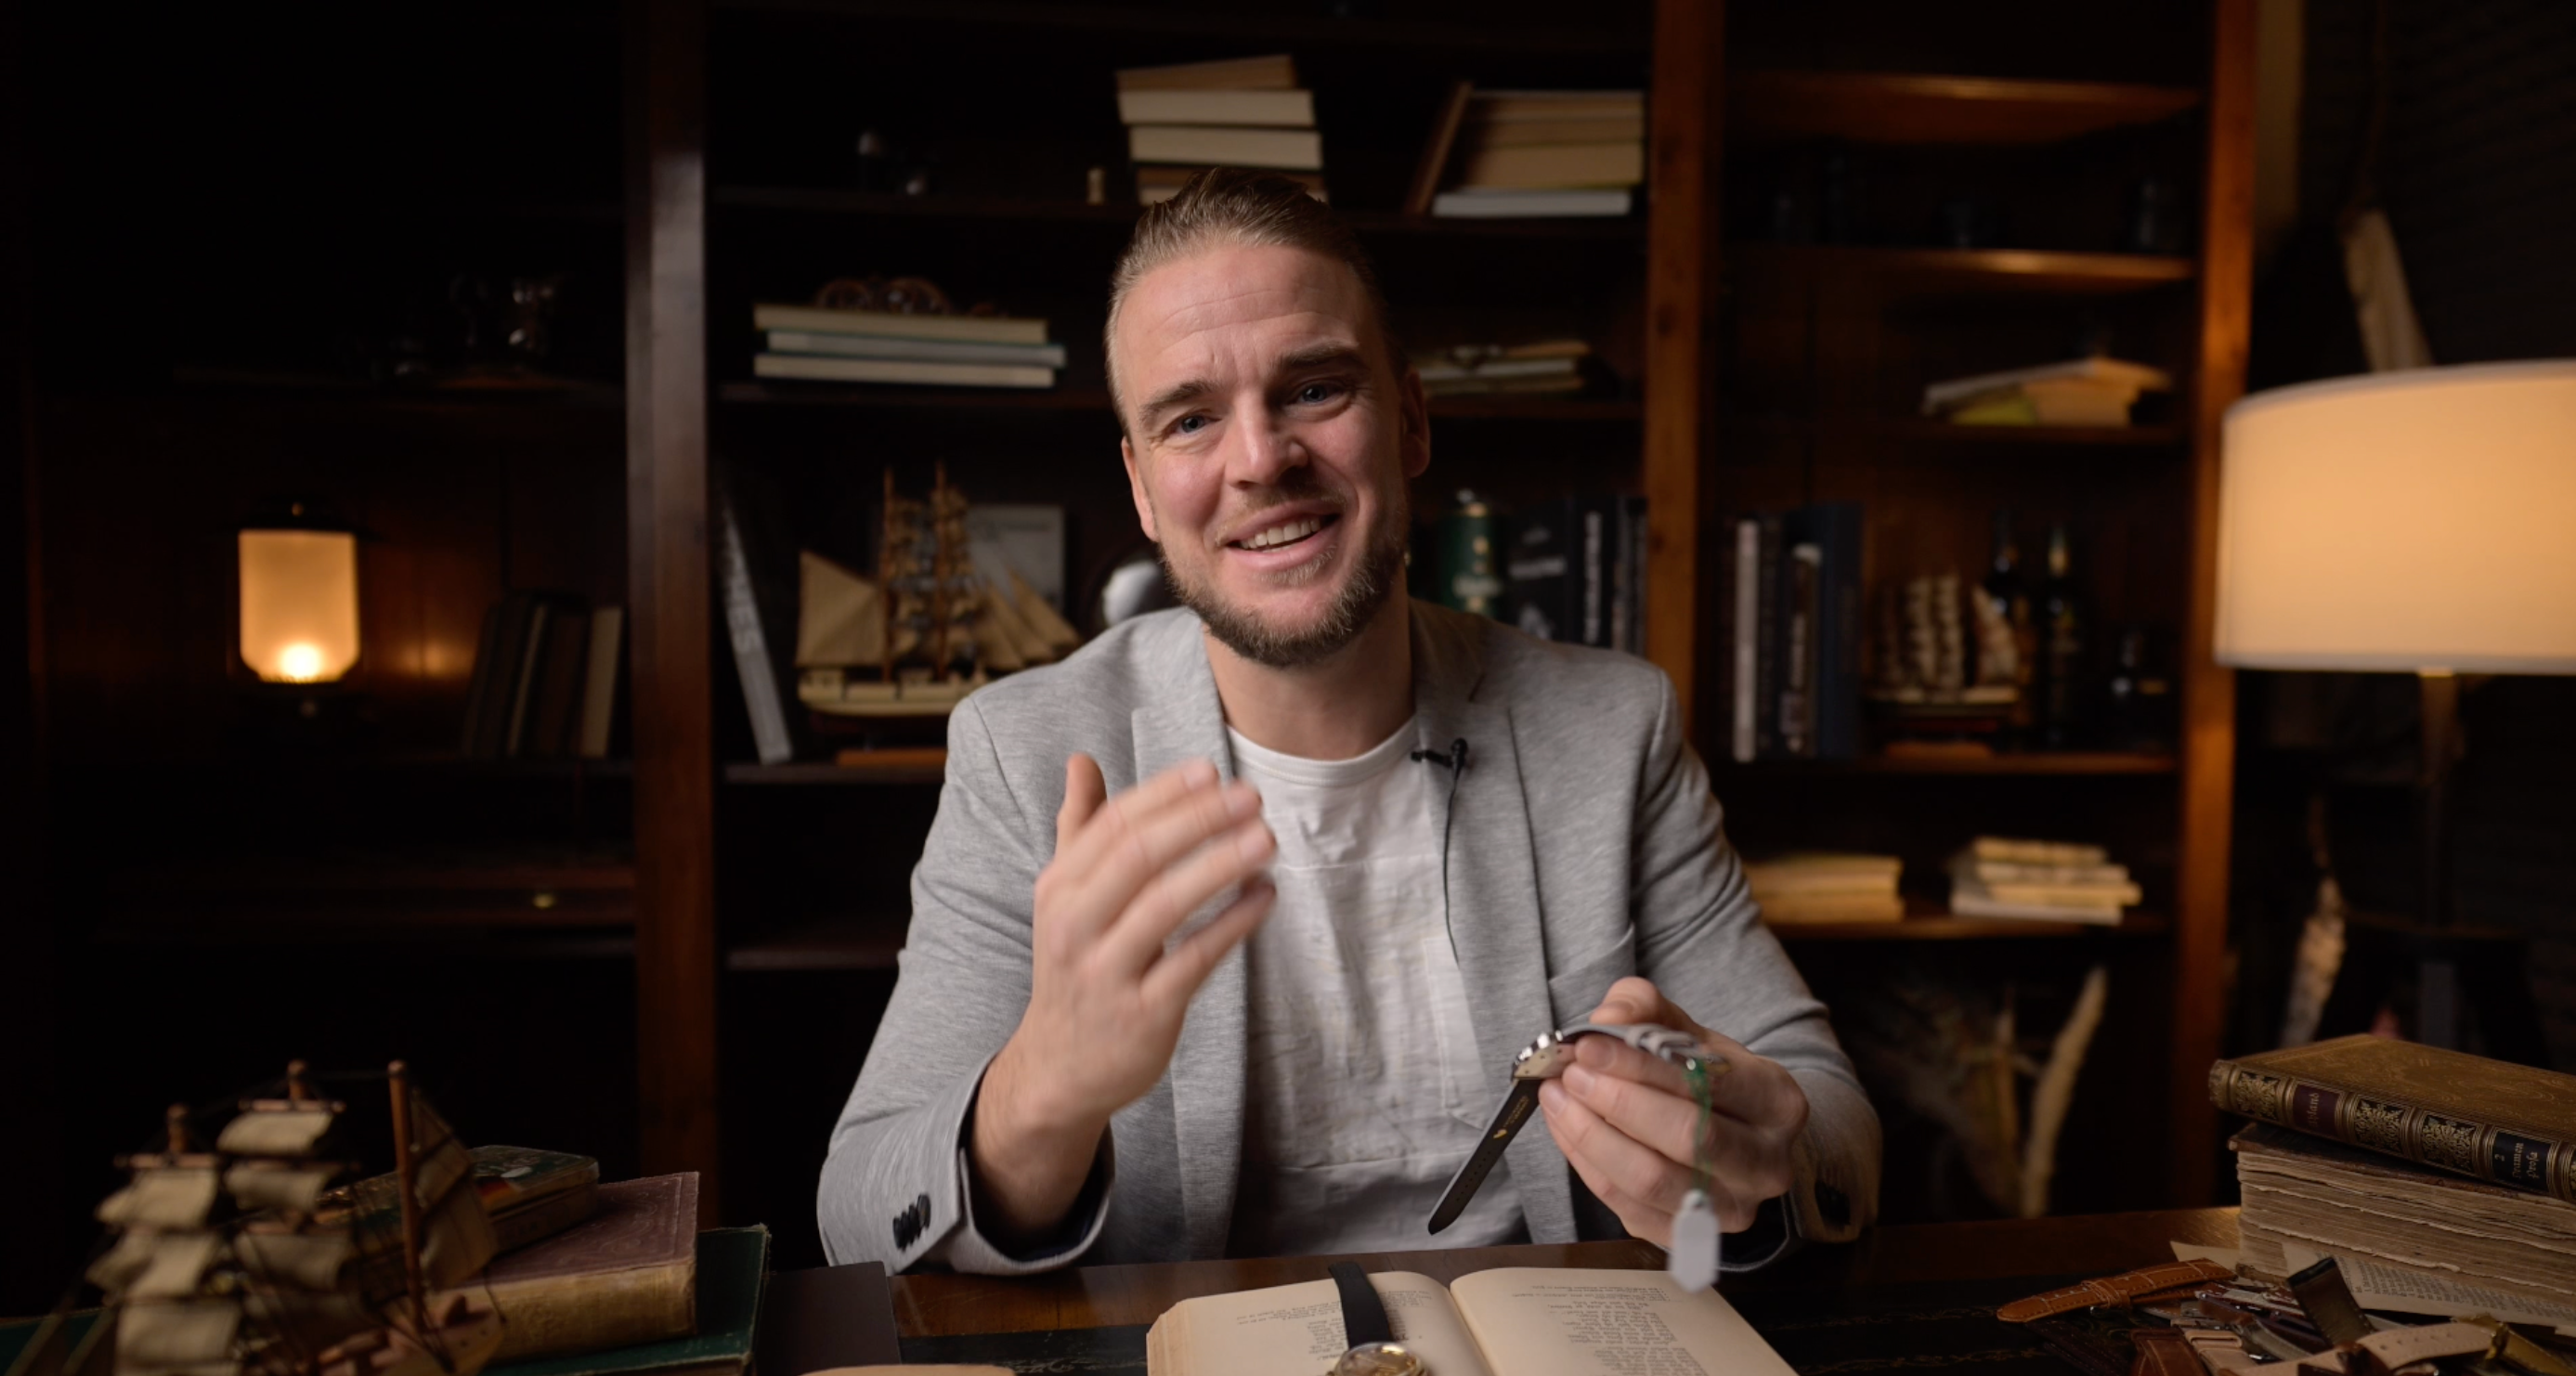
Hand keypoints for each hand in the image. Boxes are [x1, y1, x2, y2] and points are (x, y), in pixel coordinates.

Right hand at [971, 754, 1276, 1241]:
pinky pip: (1194, 959)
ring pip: (1167, 904)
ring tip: (1266, 838)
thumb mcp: (1062, 899)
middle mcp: (1076, 925)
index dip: (1164, 794)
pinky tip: (1265, 896)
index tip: (1211, 771)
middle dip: (1199, 820)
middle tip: (1250, 796)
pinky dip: (1233, 924)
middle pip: (1139, 856)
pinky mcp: (1144, 1013)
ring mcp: (1107, 971)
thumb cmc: (1074, 967)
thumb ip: (1078, 828)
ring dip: (1220, 864)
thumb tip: (1081, 762)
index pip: (1114, 826)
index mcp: (1059, 889)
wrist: (1059, 1068)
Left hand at [1537, 977, 1808, 1245]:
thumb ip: (1648, 1010)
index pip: (1709, 1083)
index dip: (1642, 1064)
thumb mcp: (1688, 1032)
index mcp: (1778, 1103)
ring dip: (1592, 1136)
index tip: (1589, 1046)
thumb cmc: (1707, 1079)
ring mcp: (1731, 1208)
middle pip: (1687, 1138)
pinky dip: (1587, 1164)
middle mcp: (1767, 1164)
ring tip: (1559, 1098)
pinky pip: (1626, 1205)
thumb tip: (1609, 1018)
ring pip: (1652, 1180)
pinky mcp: (1687, 1236)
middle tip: (1573, 1074)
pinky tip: (1566, 1128)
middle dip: (1617, 1102)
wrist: (1732, 1135)